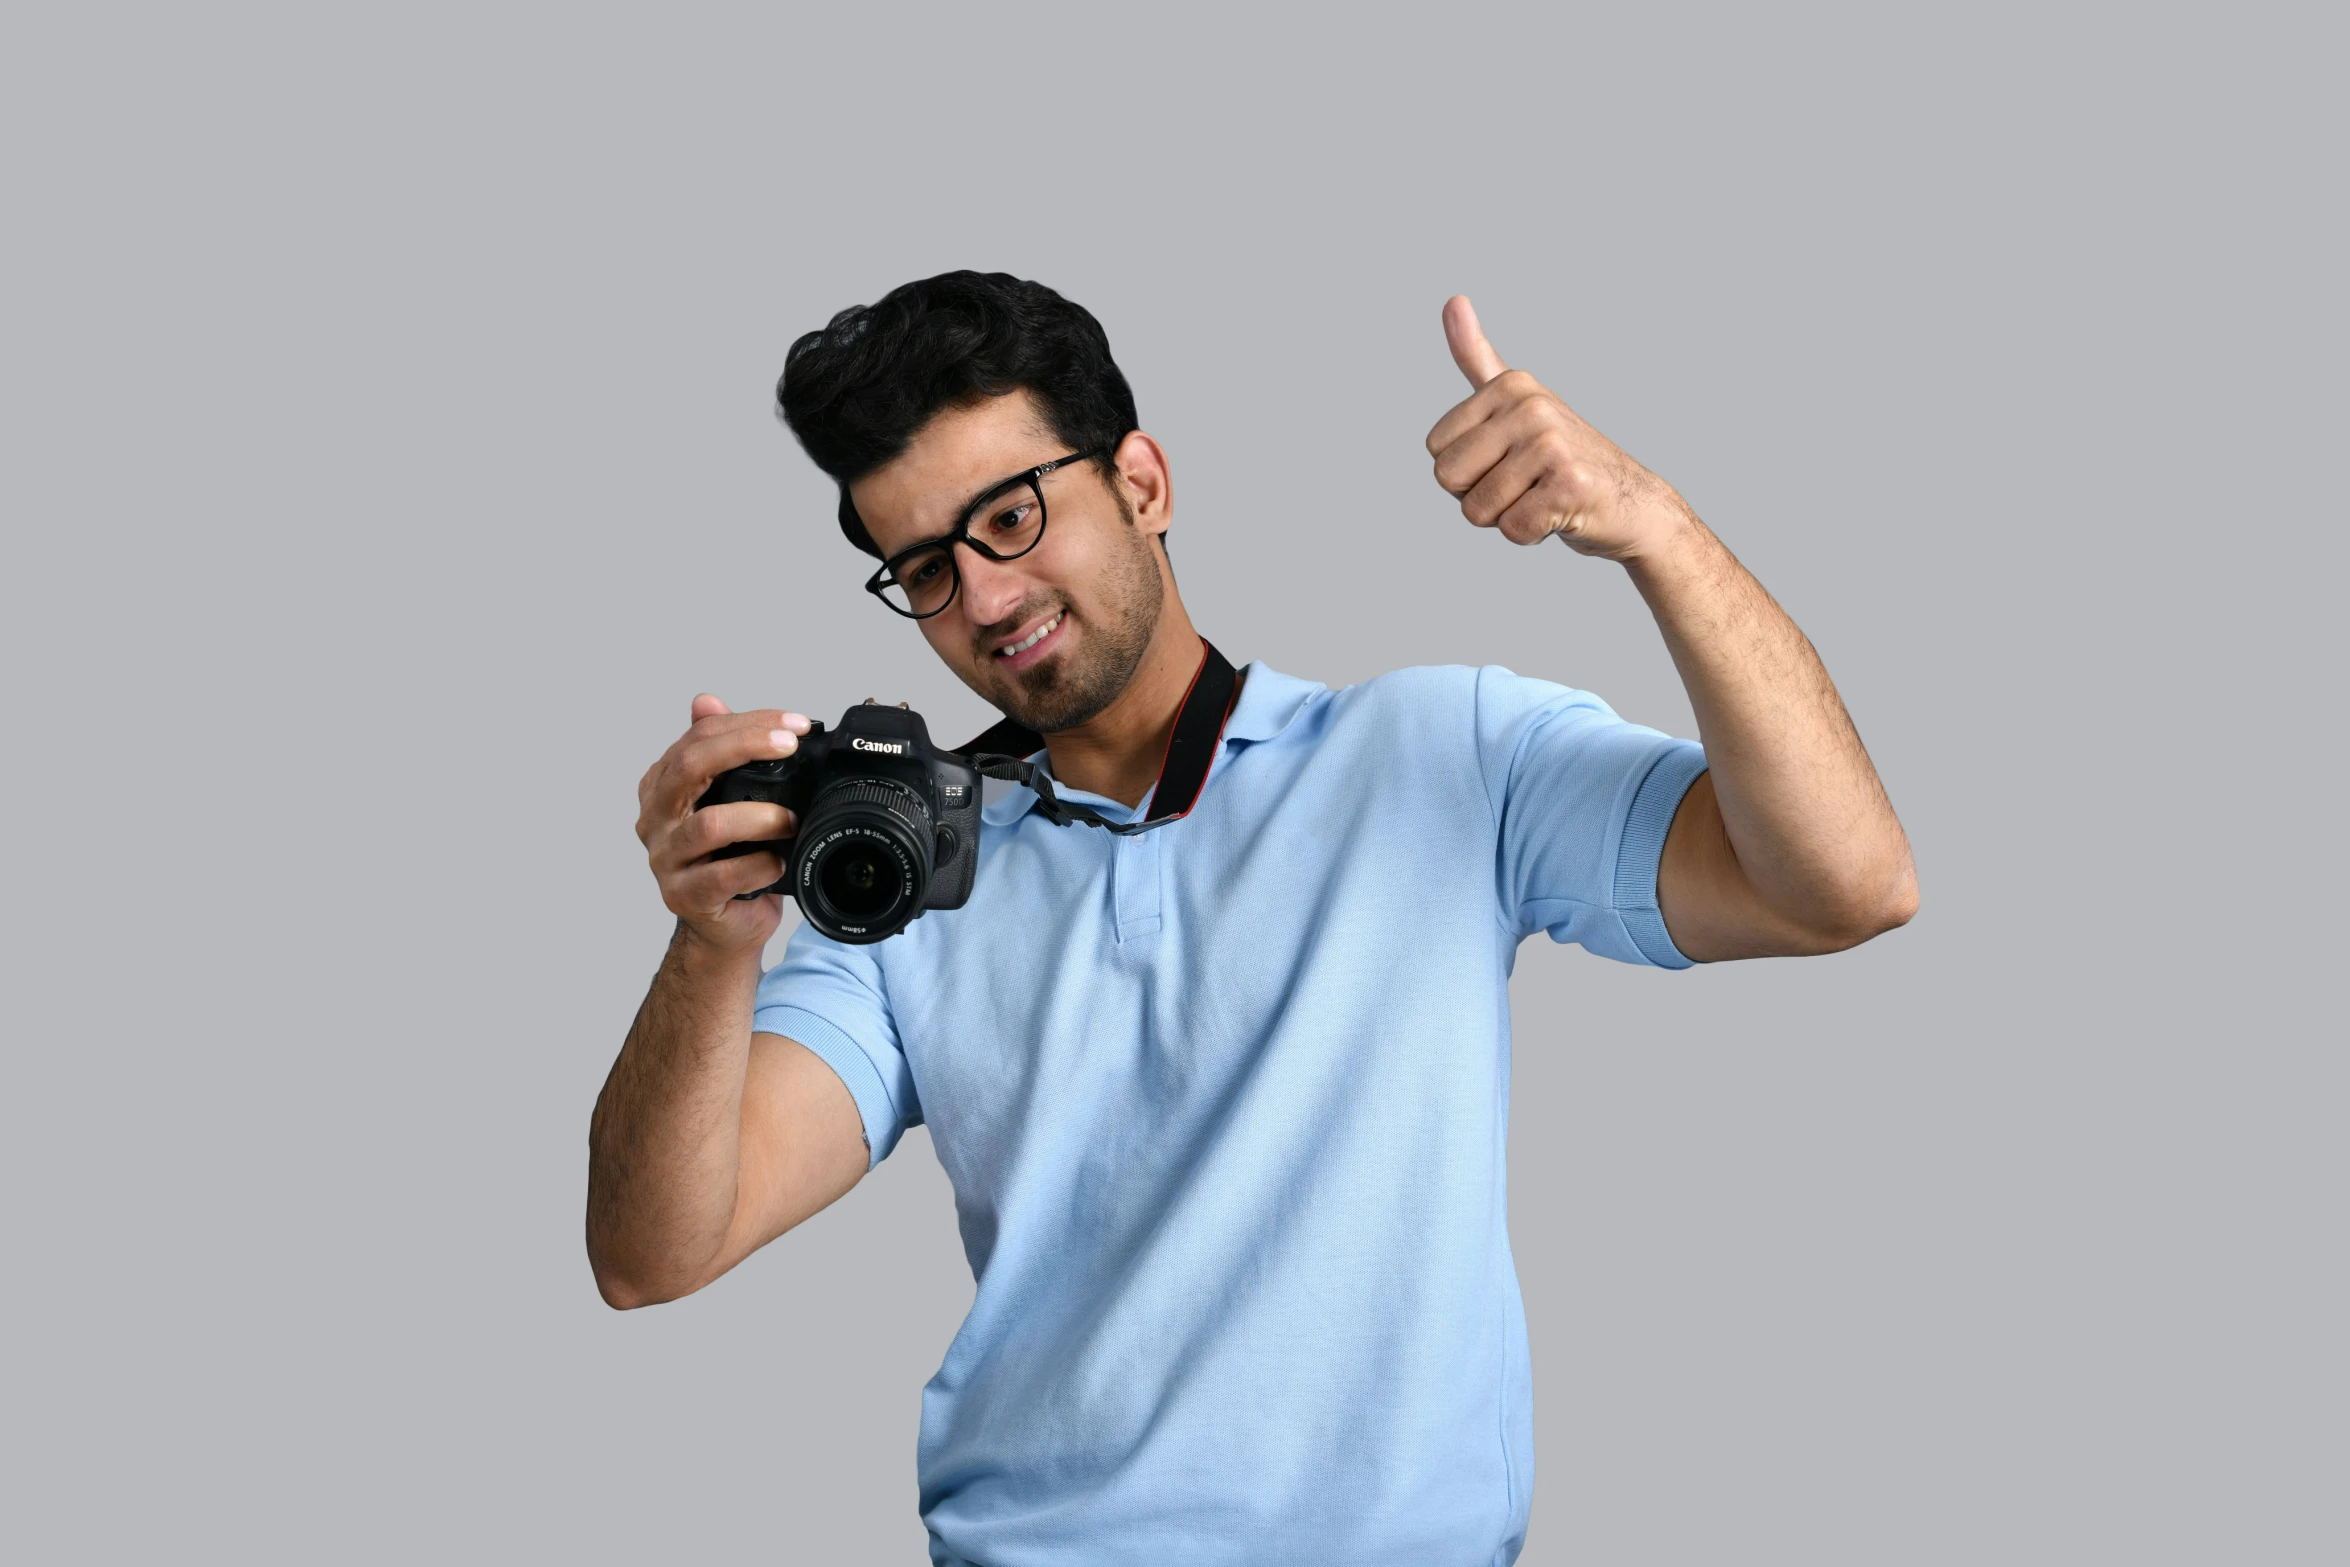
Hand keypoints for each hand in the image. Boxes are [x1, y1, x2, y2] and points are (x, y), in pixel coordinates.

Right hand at [635, 694, 812, 950]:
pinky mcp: (684, 896)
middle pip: (691, 766)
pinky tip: (778, 860)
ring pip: (709, 824)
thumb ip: (718, 752)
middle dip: (745, 746)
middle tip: (789, 745)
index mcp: (662, 785)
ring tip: (791, 819)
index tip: (795, 724)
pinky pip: (722, 876)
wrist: (724, 925)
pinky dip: (759, 864)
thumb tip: (705, 699)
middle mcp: (656, 818)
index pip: (698, 737)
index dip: (747, 723)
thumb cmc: (727, 857)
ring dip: (760, 816)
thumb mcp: (725, 798)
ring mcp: (666, 859)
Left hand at [1425, 295, 1690, 557]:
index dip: (1466, 472)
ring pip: (1477, 510)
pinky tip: (1561, 516)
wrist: (1633, 504)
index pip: (1436, 450)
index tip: (1508, 461)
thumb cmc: (1563, 459)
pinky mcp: (1570, 486)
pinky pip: (1512, 529)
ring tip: (1543, 498)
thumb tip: (1452, 299)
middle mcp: (1531, 407)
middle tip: (1524, 485)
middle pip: (1447, 478)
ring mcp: (1552, 444)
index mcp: (1511, 385)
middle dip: (1478, 497)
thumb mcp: (1518, 402)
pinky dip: (1531, 534)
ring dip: (1506, 518)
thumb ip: (1479, 358)